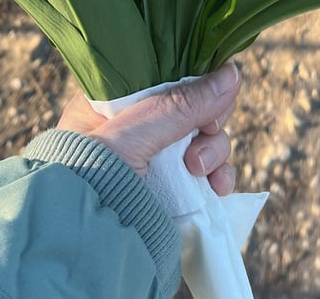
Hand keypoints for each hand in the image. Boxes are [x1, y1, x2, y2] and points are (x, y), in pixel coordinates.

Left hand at [57, 62, 240, 195]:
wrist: (87, 246)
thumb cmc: (93, 179)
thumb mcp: (136, 133)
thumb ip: (182, 103)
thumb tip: (232, 73)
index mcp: (113, 104)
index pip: (164, 77)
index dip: (191, 83)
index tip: (206, 91)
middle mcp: (136, 129)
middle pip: (192, 108)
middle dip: (207, 122)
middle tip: (207, 131)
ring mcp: (156, 162)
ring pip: (206, 140)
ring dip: (214, 153)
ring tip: (199, 170)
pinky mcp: (173, 191)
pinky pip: (209, 174)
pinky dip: (219, 177)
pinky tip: (217, 187)